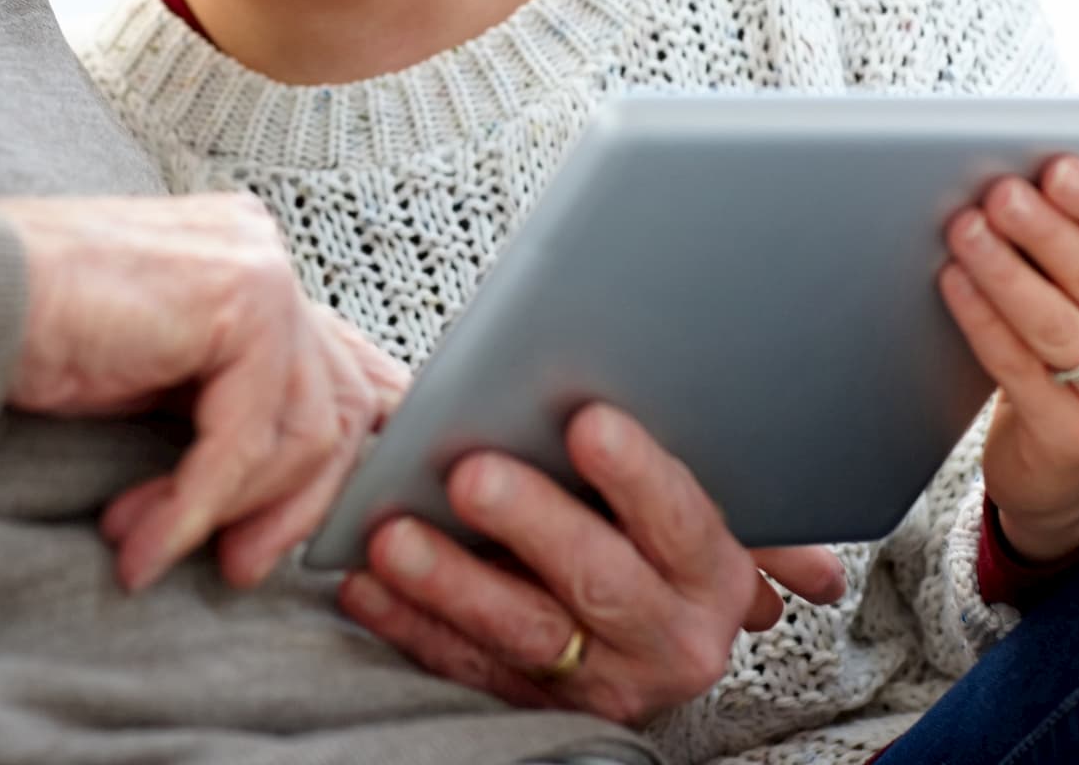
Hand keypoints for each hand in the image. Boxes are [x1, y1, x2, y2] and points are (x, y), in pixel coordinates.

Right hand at [1, 192, 408, 591]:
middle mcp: (263, 250)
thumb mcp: (156, 375)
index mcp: (248, 260)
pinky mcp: (241, 304)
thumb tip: (297, 475)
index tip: (265, 542)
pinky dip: (195, 507)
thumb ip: (228, 399)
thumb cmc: (32, 334)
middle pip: (339, 408)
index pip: (335, 375)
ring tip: (147, 545)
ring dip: (226, 513)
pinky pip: (243, 441)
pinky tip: (142, 544)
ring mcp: (260, 268)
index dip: (321, 474)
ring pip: (303, 434)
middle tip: (230, 567)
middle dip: (287, 507)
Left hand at [337, 404, 846, 723]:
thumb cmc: (641, 533)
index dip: (637, 473)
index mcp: (710, 571)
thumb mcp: (665, 502)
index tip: (588, 422)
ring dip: (451, 580)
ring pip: (523, 631)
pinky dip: (411, 622)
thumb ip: (633, 462)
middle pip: (599, 580)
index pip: (680, 520)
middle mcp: (670, 635)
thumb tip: (564, 373)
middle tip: (471, 474)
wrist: (649, 639)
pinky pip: (467, 665)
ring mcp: (604, 678)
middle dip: (531, 522)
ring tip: (394, 535)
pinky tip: (368, 583)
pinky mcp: (539, 705)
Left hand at [938, 154, 1078, 560]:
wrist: (1066, 456)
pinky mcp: (1074, 435)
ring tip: (964, 229)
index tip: (1054, 165)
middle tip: (998, 191)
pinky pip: (1019, 366)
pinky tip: (952, 282)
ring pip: (1056, 323)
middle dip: (1044, 231)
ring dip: (1005, 271)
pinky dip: (982, 319)